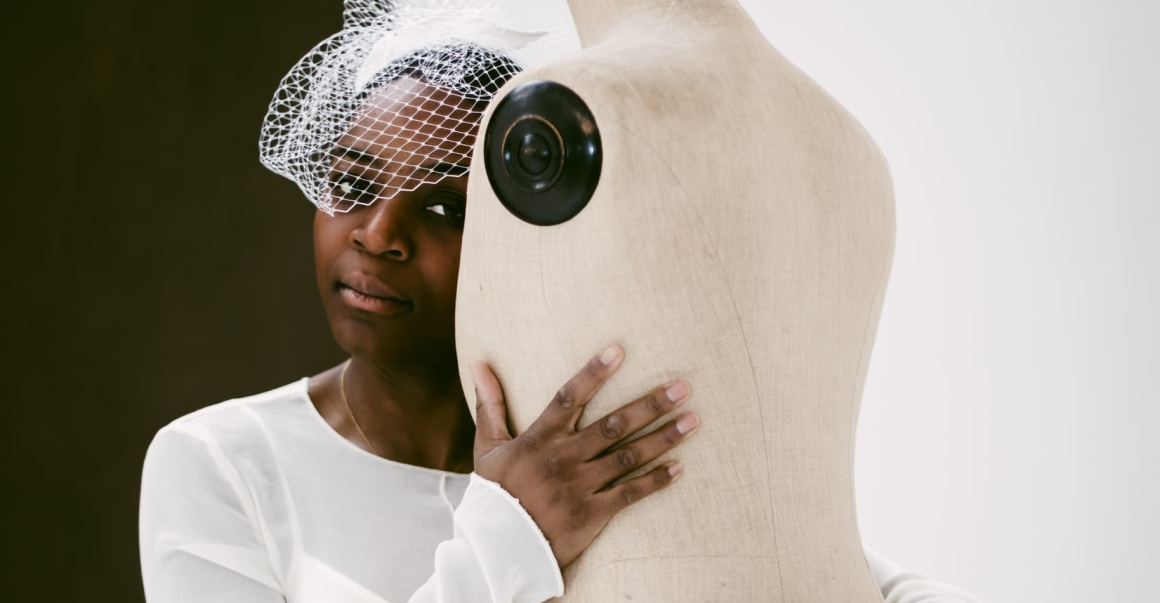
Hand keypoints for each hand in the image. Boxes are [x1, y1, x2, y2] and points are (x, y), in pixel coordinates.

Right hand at [470, 344, 698, 567]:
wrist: (497, 549)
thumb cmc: (494, 493)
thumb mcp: (487, 447)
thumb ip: (490, 403)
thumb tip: (478, 362)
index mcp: (539, 438)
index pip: (568, 397)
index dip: (593, 373)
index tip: (619, 350)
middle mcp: (563, 459)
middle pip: (612, 425)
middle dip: (650, 405)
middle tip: (683, 388)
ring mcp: (579, 487)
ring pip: (629, 457)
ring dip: (664, 438)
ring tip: (693, 421)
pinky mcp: (591, 514)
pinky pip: (630, 495)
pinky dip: (656, 482)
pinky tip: (680, 468)